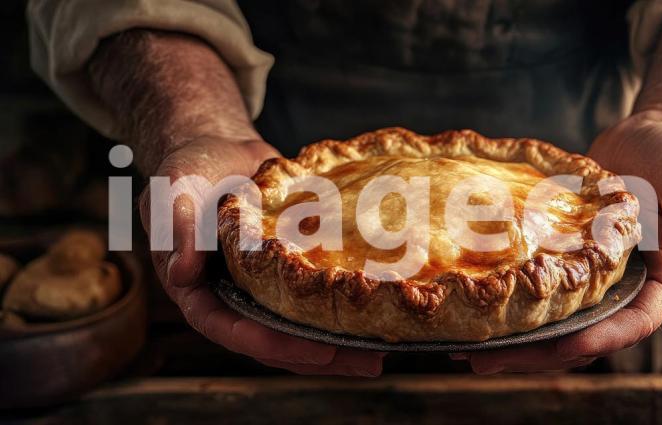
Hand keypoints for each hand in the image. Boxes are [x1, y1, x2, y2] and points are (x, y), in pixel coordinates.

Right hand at [139, 137, 385, 375]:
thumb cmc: (188, 166)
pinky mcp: (288, 271)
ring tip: (378, 354)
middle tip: (362, 361)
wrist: (218, 146)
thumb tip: (183, 275)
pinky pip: (314, 296)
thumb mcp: (175, 190)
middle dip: (317, 355)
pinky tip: (379, 314)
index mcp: (198, 290)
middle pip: (273, 339)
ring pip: (299, 325)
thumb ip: (178, 229)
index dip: (269, 343)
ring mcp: (263, 286)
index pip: (230, 328)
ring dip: (336, 343)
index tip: (311, 350)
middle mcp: (233, 296)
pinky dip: (341, 308)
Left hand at [455, 111, 661, 372]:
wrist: (652, 135)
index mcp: (658, 284)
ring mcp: (591, 278)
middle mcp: (621, 290)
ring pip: (552, 318)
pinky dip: (507, 299)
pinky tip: (468, 305)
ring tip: (464, 348)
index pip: (630, 323)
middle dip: (535, 351)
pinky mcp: (566, 259)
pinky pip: (537, 286)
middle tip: (485, 360)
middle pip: (580, 334)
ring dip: (513, 335)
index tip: (561, 345)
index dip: (598, 338)